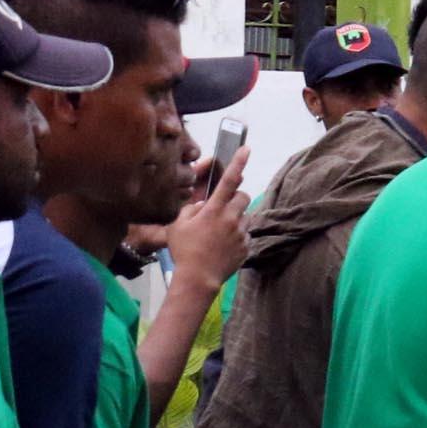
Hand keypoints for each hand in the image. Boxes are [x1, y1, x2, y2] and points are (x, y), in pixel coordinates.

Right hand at [168, 145, 250, 295]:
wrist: (198, 278)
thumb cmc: (184, 250)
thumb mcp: (179, 224)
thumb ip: (192, 208)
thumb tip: (202, 204)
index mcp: (214, 210)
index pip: (228, 180)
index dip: (238, 163)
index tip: (247, 149)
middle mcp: (232, 218)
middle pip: (242, 197)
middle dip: (234, 199)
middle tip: (221, 210)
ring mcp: (241, 233)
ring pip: (245, 216)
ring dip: (235, 219)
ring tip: (218, 234)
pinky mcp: (247, 246)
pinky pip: (245, 234)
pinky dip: (236, 236)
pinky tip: (222, 247)